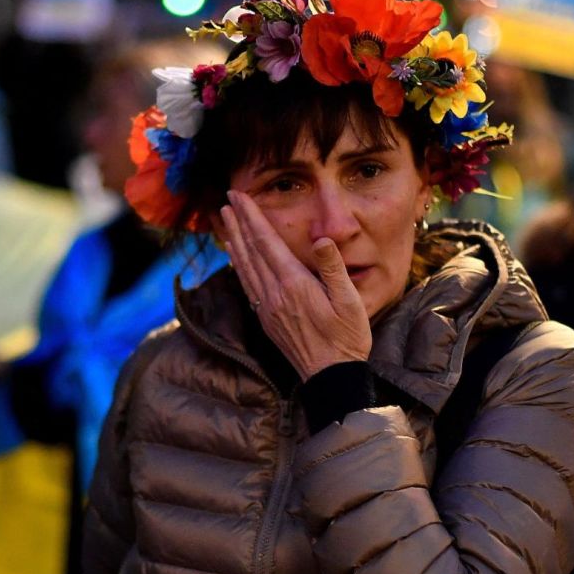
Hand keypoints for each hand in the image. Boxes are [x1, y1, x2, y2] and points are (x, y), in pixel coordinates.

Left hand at [216, 190, 370, 380]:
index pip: (267, 243)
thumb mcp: (349, 300)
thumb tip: (320, 239)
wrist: (331, 376)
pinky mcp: (267, 320)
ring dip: (234, 241)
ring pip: (245, 267)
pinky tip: (235, 258)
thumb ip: (332, 268)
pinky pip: (247, 285)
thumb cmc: (346, 337)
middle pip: (251, 251)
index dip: (252, 217)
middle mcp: (275, 294)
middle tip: (227, 200)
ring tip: (224, 222)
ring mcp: (268, 308)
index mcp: (294, 285)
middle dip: (238, 223)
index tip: (239, 197)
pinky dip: (239, 266)